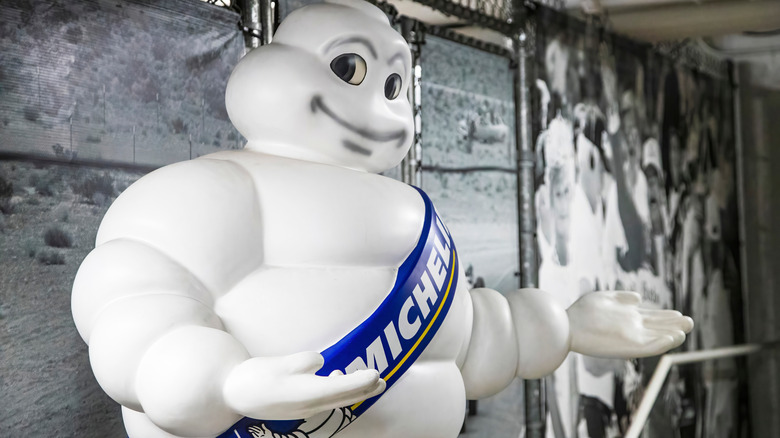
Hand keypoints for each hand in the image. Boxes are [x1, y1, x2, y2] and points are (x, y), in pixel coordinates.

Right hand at [223, 352, 384, 419]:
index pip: (342, 388)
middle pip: (344, 398)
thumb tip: (320, 362)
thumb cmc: (254, 377)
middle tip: (383, 381)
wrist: (232, 395)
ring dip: (353, 390)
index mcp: (307, 393)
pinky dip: (337, 391)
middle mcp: (309, 404)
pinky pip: (325, 400)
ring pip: (336, 400)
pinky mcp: (298, 407)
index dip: (362, 381)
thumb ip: (304, 362)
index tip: (376, 373)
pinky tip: (335, 378)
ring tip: (368, 381)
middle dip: (365, 389)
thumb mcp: (281, 363)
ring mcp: (303, 409)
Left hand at [567, 291, 692, 357]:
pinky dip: (661, 344)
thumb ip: (621, 298)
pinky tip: (672, 338)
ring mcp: (630, 338)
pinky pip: (648, 347)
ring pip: (655, 337)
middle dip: (674, 324)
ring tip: (685, 330)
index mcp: (627, 316)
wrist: (565, 326)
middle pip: (657, 327)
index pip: (651, 317)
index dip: (666, 316)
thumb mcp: (603, 299)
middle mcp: (631, 328)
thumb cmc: (580, 312)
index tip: (679, 313)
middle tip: (690, 322)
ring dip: (671, 335)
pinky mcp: (626, 347)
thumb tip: (639, 297)